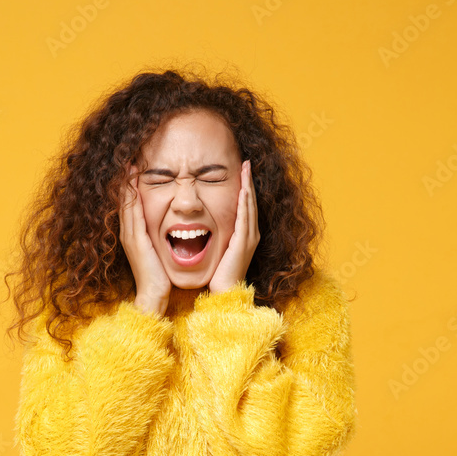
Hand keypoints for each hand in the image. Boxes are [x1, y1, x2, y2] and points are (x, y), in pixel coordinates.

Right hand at [119, 165, 170, 310]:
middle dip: (125, 180)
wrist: (154, 296)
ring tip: (129, 164)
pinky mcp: (135, 240)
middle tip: (128, 158)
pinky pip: (131, 213)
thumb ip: (159, 239)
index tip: (134, 167)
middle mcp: (128, 233)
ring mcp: (130, 236)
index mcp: (134, 235)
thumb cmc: (160, 277)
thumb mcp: (158, 252)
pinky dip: (130, 196)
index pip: (130, 205)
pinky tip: (133, 182)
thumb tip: (169, 227)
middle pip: (124, 200)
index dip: (130, 187)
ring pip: (125, 203)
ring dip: (126, 184)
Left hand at [209, 159, 257, 293]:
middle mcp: (251, 234)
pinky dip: (245, 202)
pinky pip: (245, 218)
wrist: (225, 293)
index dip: (244, 188)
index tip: (241, 171)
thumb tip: (206, 226)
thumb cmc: (219, 275)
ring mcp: (249, 237)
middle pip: (250, 202)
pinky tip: (243, 189)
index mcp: (244, 235)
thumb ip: (217, 238)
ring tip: (246, 169)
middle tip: (246, 163)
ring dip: (248, 186)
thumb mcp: (219, 251)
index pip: (245, 206)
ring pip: (250, 206)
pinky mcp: (244, 242)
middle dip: (248, 181)